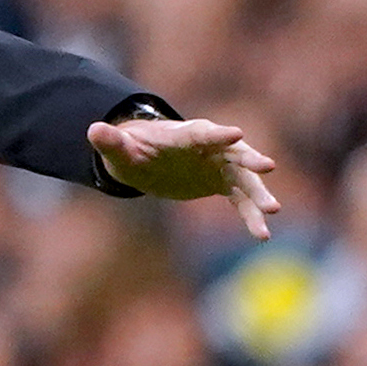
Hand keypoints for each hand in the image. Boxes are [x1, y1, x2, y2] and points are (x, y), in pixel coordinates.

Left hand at [91, 115, 279, 238]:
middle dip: (250, 159)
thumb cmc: (132, 149)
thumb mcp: (120, 148)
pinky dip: (251, 215)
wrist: (146, 160)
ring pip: (244, 180)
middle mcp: (210, 148)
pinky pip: (241, 200)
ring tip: (273, 211)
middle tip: (268, 167)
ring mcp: (220, 165)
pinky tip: (262, 235)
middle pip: (234, 153)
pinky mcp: (222, 183)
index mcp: (185, 135)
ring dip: (258, 194)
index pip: (202, 133)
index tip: (236, 134)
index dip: (217, 134)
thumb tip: (93, 130)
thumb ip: (110, 141)